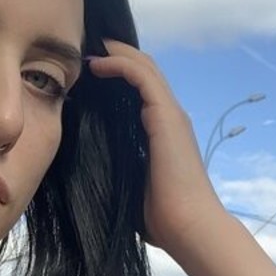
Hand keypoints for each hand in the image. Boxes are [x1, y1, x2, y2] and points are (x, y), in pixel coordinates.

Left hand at [86, 39, 228, 254]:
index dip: (118, 74)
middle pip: (144, 72)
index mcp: (162, 132)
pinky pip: (142, 77)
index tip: (90, 71)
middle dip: (117, 56)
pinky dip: (120, 65)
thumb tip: (85, 170)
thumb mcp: (130, 184)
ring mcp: (171, 114)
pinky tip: (97, 64)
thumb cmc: (161, 217)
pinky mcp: (167, 116)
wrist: (190, 227)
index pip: (141, 91)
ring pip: (144, 67)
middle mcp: (169, 117)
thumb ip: (116, 168)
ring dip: (116, 54)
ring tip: (90, 48)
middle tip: (87, 49)